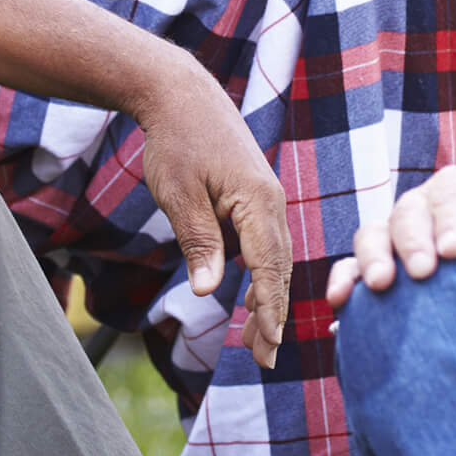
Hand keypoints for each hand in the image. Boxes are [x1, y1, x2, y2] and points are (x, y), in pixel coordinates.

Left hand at [132, 72, 291, 366]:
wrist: (181, 95)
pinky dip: (263, 274)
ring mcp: (267, 198)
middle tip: (264, 360)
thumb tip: (210, 291)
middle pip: (279, 269)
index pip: (269, 268)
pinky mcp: (257, 196)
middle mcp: (271, 202)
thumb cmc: (176, 142)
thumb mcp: (179, 194)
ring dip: (269, 298)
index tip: (267, 346)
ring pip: (275, 259)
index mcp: (258, 202)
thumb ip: (199, 242)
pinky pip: (267, 244)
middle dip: (273, 315)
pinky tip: (253, 297)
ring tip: (259, 340)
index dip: (268, 309)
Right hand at [327, 166, 455, 310]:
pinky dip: (343, 281)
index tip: (454, 252)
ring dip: (372, 258)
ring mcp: (394, 238)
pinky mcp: (376, 269)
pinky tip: (340, 302)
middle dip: (411, 242)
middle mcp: (421, 208)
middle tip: (422, 272)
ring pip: (372, 235)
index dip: (450, 220)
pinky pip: (349, 268)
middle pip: (406, 214)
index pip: (451, 195)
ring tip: (381, 284)